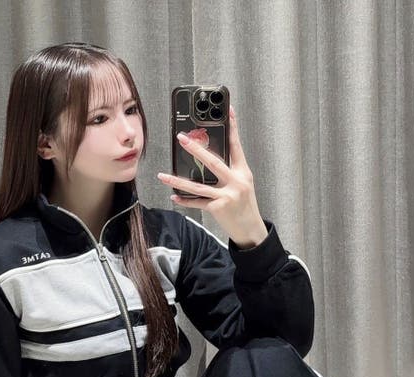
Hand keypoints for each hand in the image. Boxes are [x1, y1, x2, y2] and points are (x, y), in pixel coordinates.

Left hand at [157, 105, 268, 248]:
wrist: (251, 229)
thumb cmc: (245, 205)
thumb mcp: (243, 184)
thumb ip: (230, 171)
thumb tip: (208, 159)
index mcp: (243, 172)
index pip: (236, 145)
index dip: (233, 127)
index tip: (228, 110)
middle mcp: (236, 182)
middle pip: (213, 162)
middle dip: (196, 149)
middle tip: (182, 138)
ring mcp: (227, 196)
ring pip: (198, 186)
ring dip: (178, 180)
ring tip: (163, 175)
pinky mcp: (218, 208)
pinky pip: (197, 202)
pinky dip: (185, 201)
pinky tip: (174, 197)